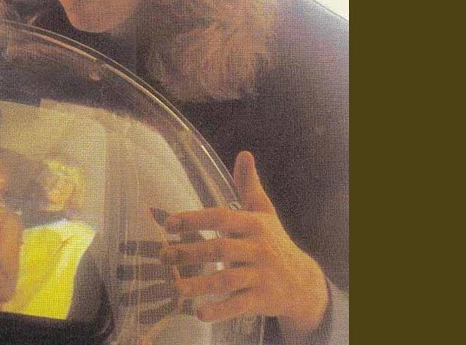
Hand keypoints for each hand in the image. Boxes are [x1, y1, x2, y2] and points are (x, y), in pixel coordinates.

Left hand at [161, 151, 328, 338]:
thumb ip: (249, 185)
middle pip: (221, 249)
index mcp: (255, 225)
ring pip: (227, 280)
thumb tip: (244, 154)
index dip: (195, 219)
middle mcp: (259, 249)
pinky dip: (219, 310)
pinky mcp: (261, 300)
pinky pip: (238, 305)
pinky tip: (198, 312)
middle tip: (162, 256)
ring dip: (199, 284)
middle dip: (190, 252)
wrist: (302, 283)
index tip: (169, 223)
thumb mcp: (264, 213)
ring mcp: (261, 276)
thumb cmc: (274, 242)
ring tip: (174, 287)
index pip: (222, 218)